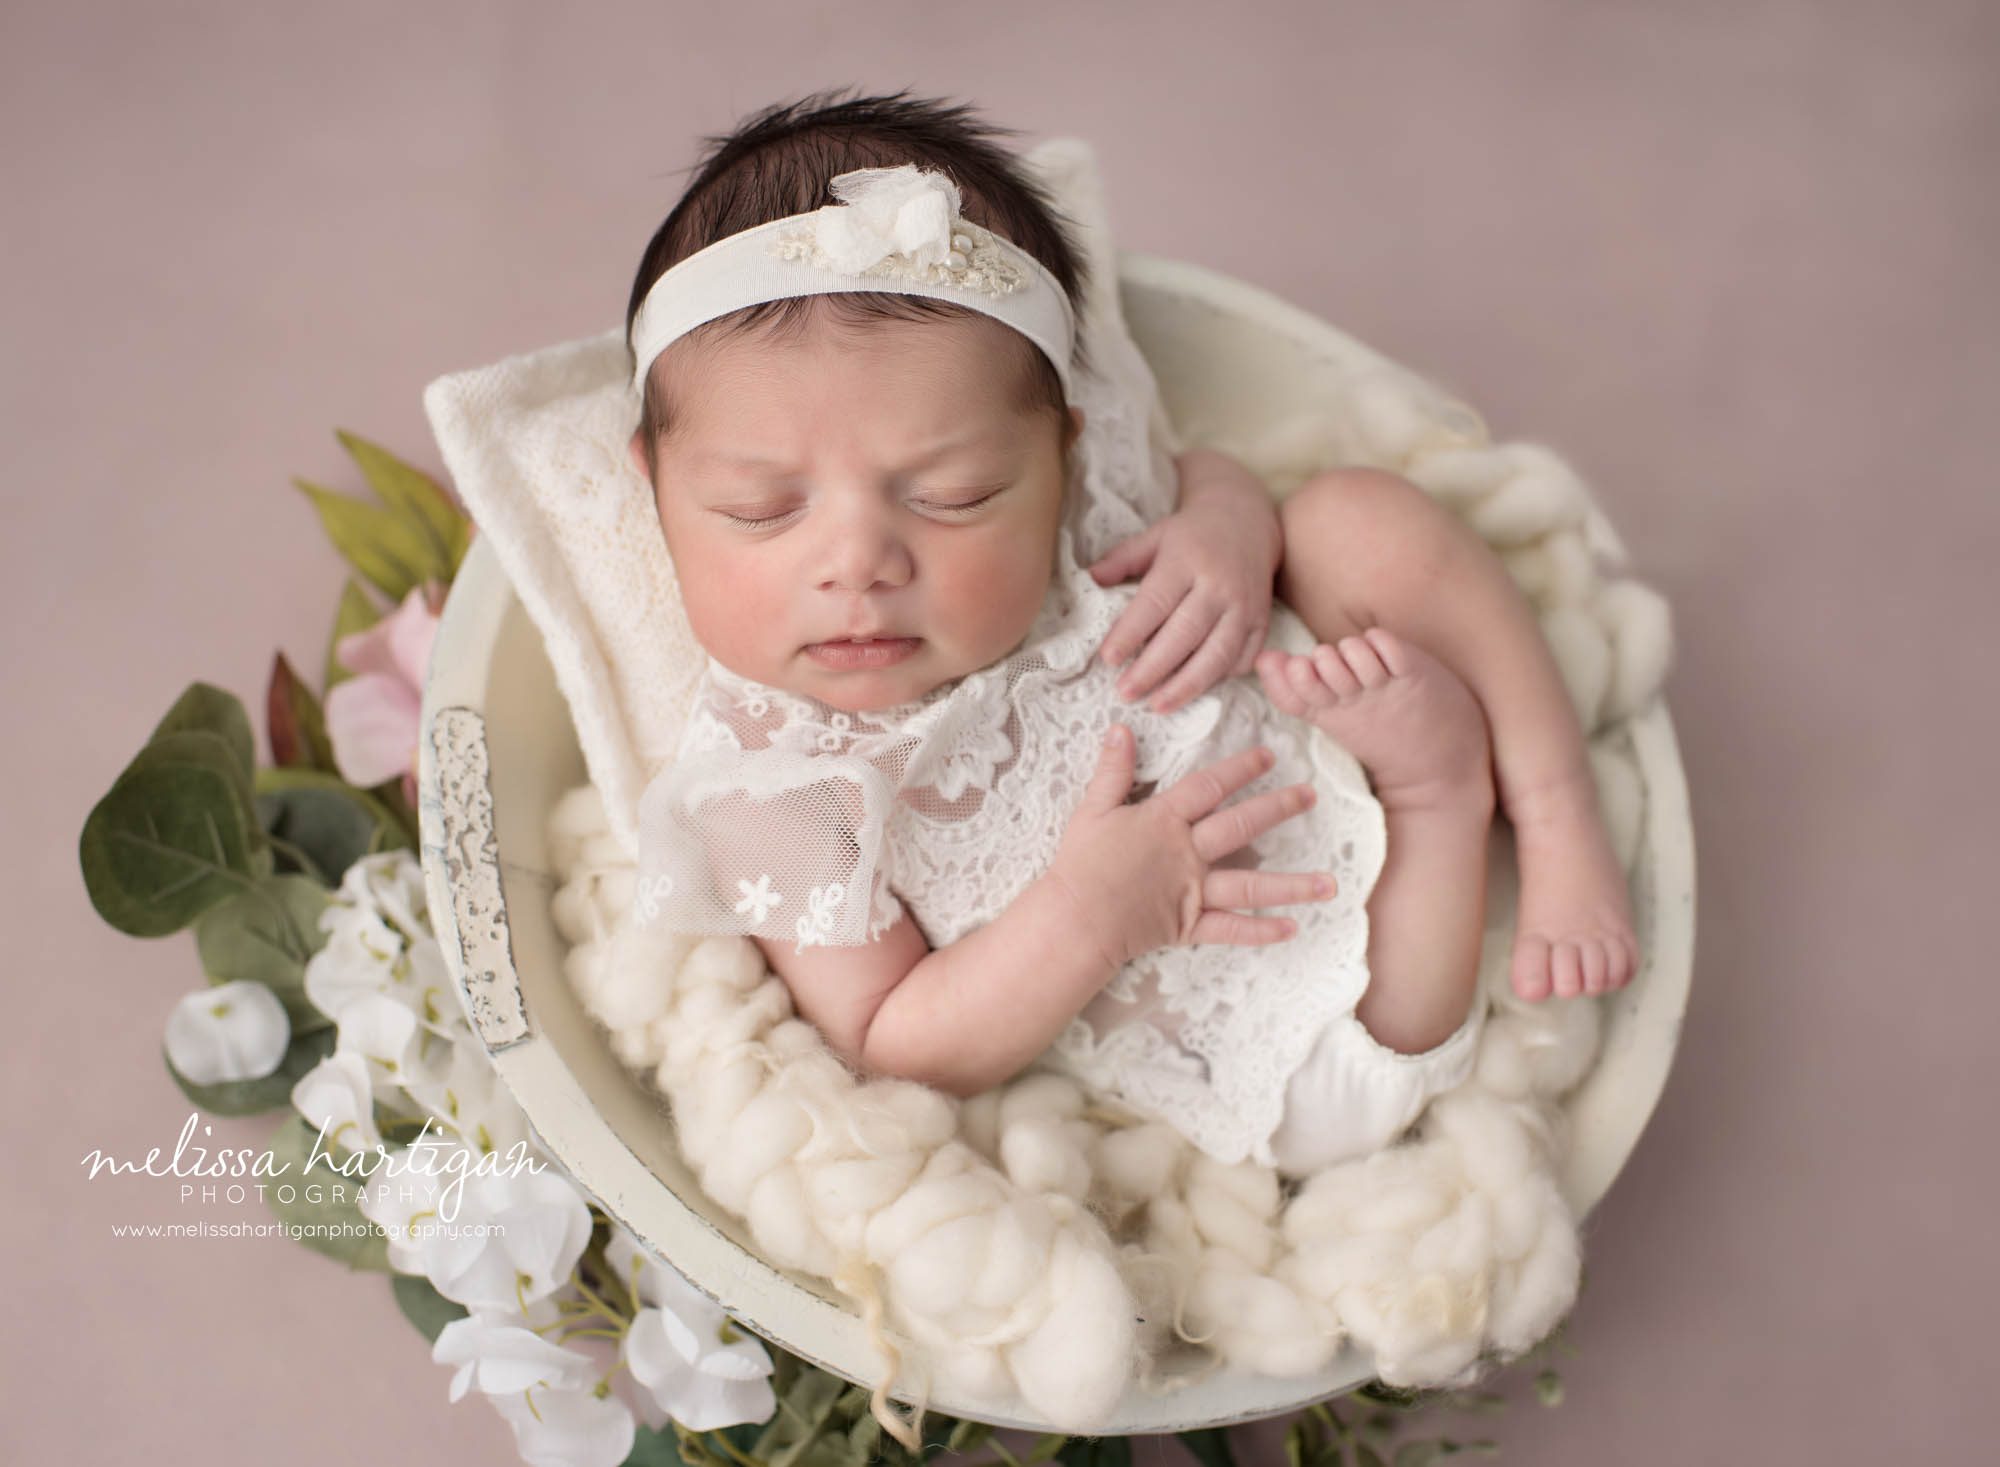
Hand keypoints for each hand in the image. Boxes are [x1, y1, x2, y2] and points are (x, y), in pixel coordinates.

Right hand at [1044, 724, 1336, 970]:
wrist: (1075, 919)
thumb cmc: (1080, 864)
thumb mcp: (1091, 809)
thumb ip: (1112, 770)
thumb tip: (1121, 729)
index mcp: (1164, 821)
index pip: (1209, 787)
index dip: (1240, 768)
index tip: (1268, 755)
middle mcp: (1187, 853)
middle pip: (1240, 825)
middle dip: (1278, 808)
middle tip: (1310, 796)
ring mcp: (1193, 891)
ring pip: (1250, 885)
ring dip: (1293, 885)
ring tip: (1330, 883)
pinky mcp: (1189, 925)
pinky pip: (1231, 930)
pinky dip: (1260, 931)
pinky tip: (1291, 928)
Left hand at [1088, 451, 1283, 713]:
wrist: (1246, 521)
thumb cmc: (1190, 535)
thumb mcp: (1154, 537)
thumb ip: (1122, 559)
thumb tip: (1091, 579)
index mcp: (1186, 560)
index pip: (1155, 603)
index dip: (1130, 634)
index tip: (1108, 659)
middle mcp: (1218, 584)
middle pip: (1185, 634)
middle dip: (1153, 669)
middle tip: (1125, 692)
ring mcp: (1244, 605)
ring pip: (1217, 653)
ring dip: (1187, 685)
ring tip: (1158, 705)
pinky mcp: (1261, 621)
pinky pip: (1243, 658)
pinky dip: (1220, 679)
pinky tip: (1195, 691)